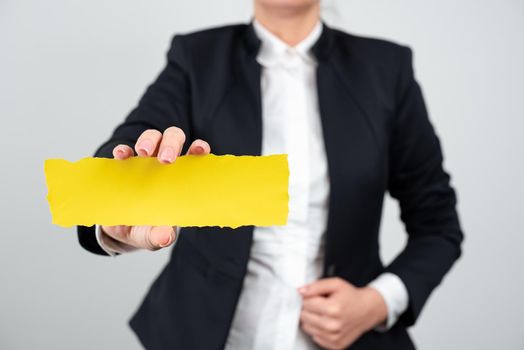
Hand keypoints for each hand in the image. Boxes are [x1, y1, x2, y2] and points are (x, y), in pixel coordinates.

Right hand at [100, 127, 210, 251]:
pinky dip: (123, 150)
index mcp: (180, 178)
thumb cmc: (146, 230)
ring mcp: (144, 162)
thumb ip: (160, 236)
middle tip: (166, 159)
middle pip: (173, 139)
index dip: (199, 149)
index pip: (195, 157)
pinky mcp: (123, 166)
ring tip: (144, 152)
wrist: (120, 232)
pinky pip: (124, 151)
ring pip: (152, 138)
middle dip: (172, 143)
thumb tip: (165, 236)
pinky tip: (121, 155)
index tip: (199, 149)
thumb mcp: (152, 237)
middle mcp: (165, 165)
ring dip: (149, 140)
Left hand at [298, 277, 387, 349]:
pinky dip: (318, 329)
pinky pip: (315, 337)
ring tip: (324, 313)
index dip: (309, 298)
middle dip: (309, 308)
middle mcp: (333, 326)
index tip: (317, 296)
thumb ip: (315, 286)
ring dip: (312, 319)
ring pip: (307, 328)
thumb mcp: (335, 284)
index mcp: (333, 309)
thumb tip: (300, 291)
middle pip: (304, 317)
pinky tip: (328, 322)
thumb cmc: (350, 296)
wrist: (367, 310)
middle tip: (321, 304)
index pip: (305, 304)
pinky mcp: (335, 346)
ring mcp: (334, 338)